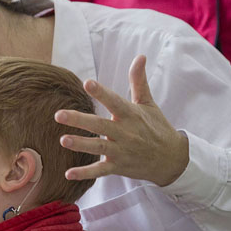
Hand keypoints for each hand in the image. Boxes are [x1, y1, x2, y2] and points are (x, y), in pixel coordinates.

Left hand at [55, 55, 188, 185]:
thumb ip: (138, 81)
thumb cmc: (156, 128)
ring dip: (80, 144)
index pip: (114, 101)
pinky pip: (100, 171)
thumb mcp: (148, 103)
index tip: (87, 83)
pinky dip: (85, 173)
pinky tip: (68, 174)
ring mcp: (121, 151)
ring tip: (63, 140)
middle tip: (58, 115)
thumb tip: (139, 56)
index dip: (101, 92)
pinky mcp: (118, 166)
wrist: (172, 160)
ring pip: (98, 147)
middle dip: (79, 120)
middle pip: (99, 125)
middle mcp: (124, 132)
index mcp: (130, 114)